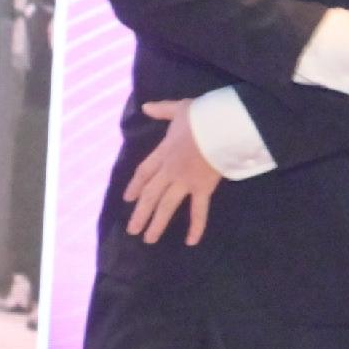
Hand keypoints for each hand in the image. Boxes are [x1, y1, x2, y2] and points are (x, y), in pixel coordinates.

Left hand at [122, 101, 225, 244]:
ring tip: (148, 239)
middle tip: (132, 230)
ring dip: (157, 223)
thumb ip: (162, 110)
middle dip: (140, 213)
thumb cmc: (203, 117)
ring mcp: (185, 181)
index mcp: (164, 152)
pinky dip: (196, 226)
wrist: (221, 127)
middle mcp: (170, 170)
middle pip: (151, 194)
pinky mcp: (203, 188)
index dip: (135, 185)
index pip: (144, 172)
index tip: (127, 199)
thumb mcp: (180, 108)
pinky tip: (191, 242)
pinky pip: (199, 210)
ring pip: (167, 205)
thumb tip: (145, 106)